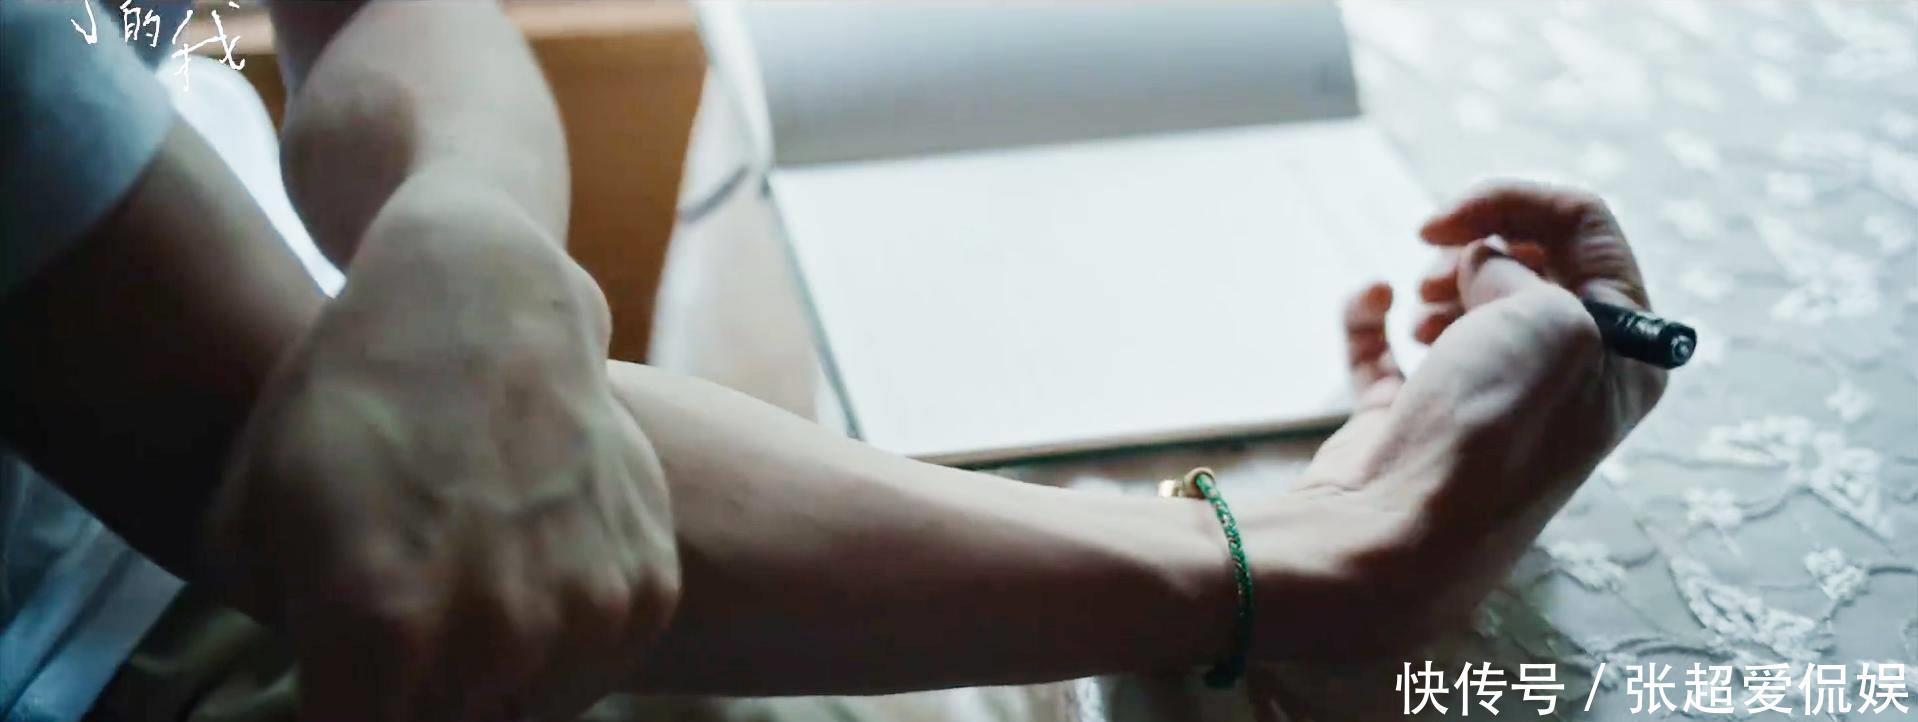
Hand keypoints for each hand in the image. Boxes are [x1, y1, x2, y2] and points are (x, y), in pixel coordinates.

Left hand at [206, 193, 678, 721]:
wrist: (482, 300)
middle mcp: (495, 636)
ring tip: (466, 603)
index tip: (352, 680)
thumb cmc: (349, 401)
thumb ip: (282, 636)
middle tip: (404, 633)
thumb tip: (326, 688)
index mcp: (380, 633)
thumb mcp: (247, 524)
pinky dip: (565, 643)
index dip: (350, 711)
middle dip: (418, 698)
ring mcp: (584, 613)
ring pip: (529, 711)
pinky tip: (528, 576)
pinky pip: (599, 666)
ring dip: (495, 680)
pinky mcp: (648, 587)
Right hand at [1245, 182, 1664, 658]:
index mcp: (1624, 357)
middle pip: (1528, 260)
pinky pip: (1393, 341)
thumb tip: (1480, 270)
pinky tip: (1371, 301)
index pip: (1589, 233)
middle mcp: (1564, 377)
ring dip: (1437, 278)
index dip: (1518, 202)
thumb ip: (1521, 265)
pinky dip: (1376, 309)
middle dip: (1479, 242)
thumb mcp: (1550, 317)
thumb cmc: (1491, 431)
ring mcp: (1485, 396)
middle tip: (1441, 265)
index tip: (1455, 214)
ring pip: (1465, 296)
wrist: (1396, 534)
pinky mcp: (1413, 414)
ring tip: (1422, 306)